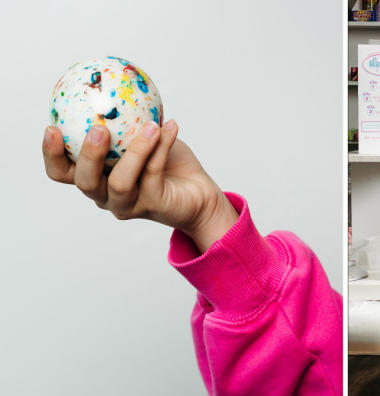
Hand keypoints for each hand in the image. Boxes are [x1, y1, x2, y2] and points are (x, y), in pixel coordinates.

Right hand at [42, 121, 237, 251]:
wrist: (200, 193)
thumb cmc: (167, 161)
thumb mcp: (142, 133)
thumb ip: (124, 116)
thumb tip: (111, 78)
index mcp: (95, 177)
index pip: (62, 172)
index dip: (51, 154)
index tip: (51, 127)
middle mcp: (106, 195)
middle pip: (84, 182)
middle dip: (88, 155)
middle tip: (98, 129)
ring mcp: (129, 205)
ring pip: (120, 183)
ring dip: (135, 151)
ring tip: (148, 126)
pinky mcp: (154, 206)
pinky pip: (154, 174)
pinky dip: (162, 147)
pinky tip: (170, 126)